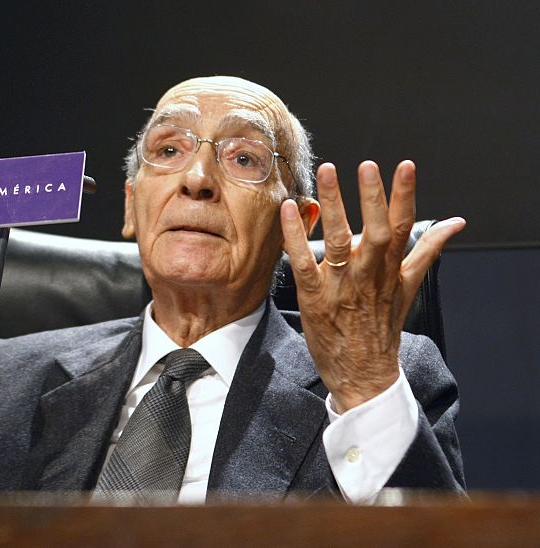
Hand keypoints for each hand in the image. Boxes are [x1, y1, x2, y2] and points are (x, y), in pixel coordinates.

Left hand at [281, 160, 464, 412]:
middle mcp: (369, 275)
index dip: (405, 195)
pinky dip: (296, 236)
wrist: (364, 373)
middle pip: (376, 232)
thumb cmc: (383, 327)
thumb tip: (455, 222)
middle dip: (372, 198)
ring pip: (339, 241)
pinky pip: (303, 263)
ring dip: (333, 206)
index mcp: (392, 269)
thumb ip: (427, 251)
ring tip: (327, 172)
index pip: (404, 226)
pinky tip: (290, 210)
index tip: (404, 166)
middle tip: (366, 165)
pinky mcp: (314, 298)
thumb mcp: (409, 287)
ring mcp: (341, 287)